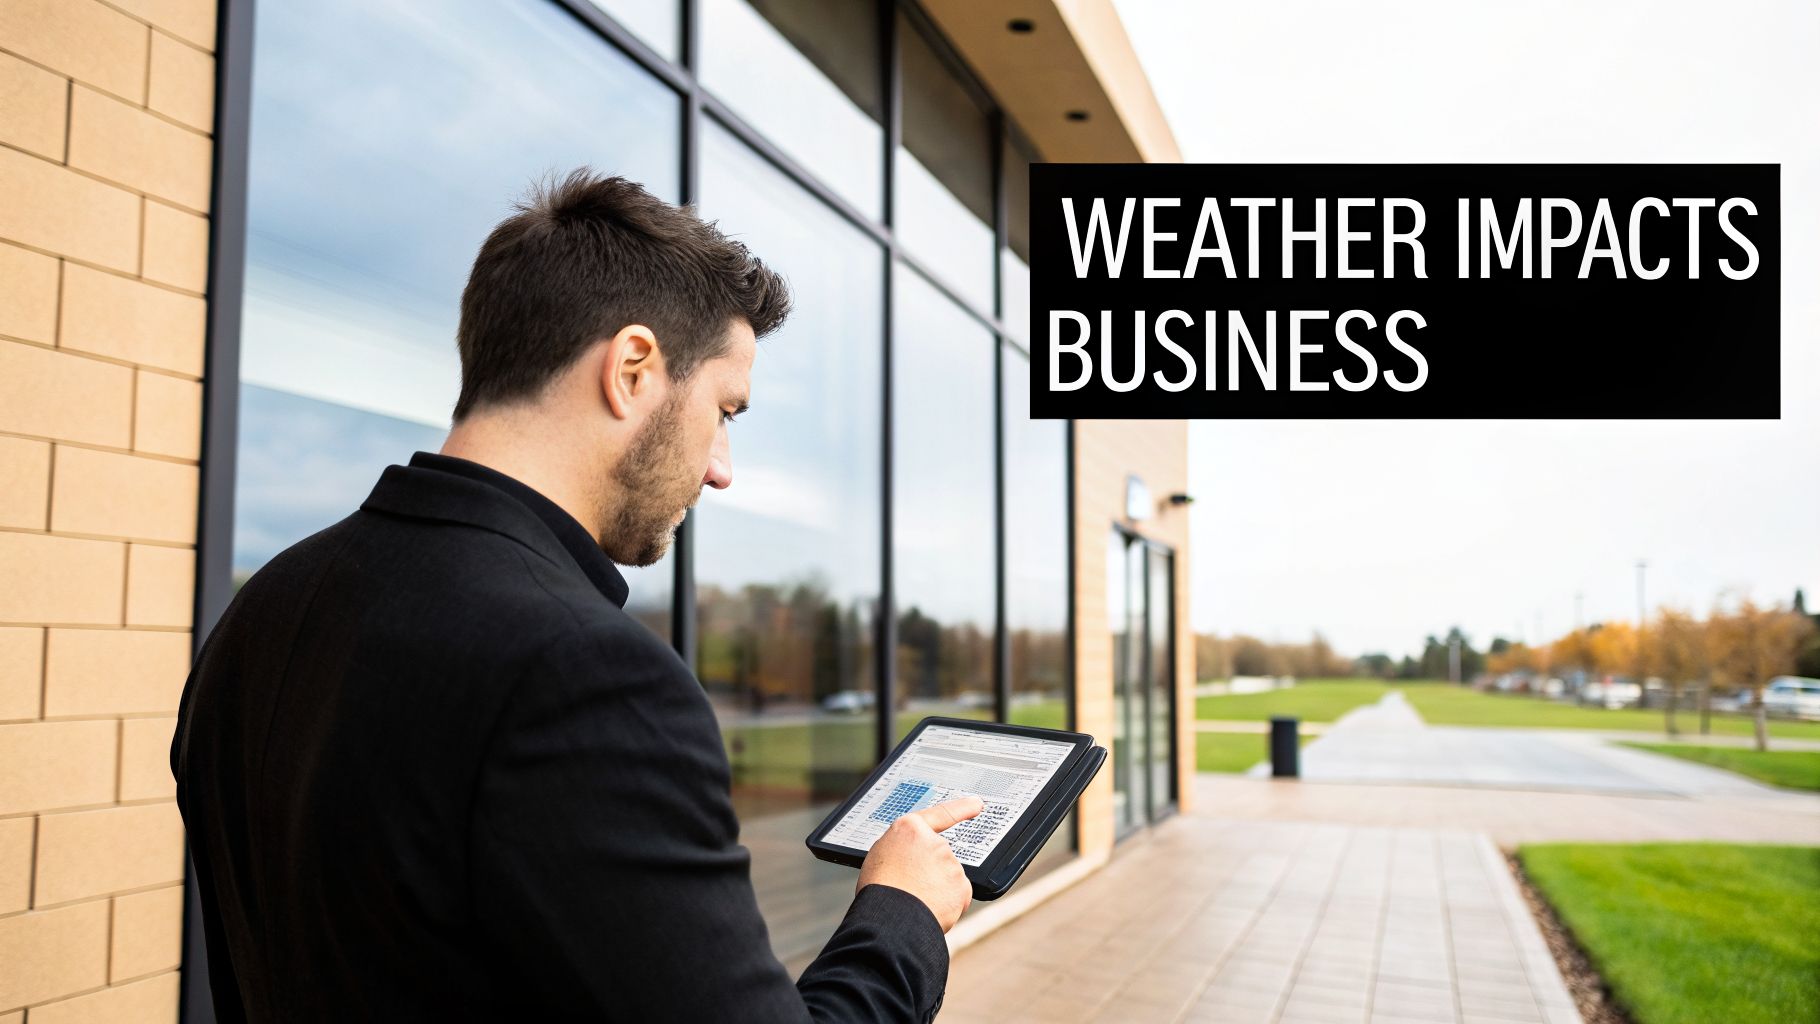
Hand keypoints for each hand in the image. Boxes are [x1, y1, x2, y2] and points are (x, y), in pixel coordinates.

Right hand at [856, 796, 982, 932]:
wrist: (890, 917)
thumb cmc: (879, 889)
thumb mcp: (880, 856)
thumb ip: (902, 849)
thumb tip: (911, 858)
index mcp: (910, 829)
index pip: (941, 813)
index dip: (961, 808)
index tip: (977, 804)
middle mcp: (934, 842)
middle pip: (940, 858)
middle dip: (930, 873)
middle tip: (910, 887)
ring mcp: (950, 863)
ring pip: (948, 879)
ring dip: (937, 890)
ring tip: (915, 900)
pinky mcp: (962, 885)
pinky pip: (957, 897)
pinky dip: (947, 905)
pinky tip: (930, 908)